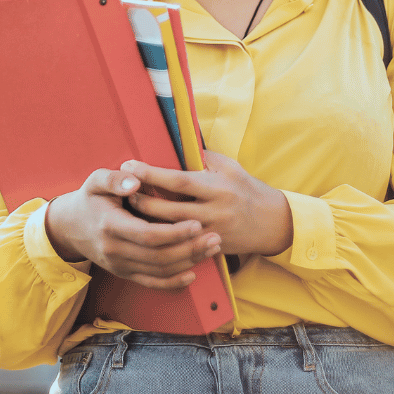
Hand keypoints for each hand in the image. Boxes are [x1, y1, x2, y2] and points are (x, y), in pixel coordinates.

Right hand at [44, 167, 221, 290]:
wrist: (70, 227)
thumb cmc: (90, 198)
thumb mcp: (95, 181)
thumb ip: (115, 178)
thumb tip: (135, 181)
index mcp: (110, 225)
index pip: (147, 234)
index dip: (174, 233)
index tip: (197, 224)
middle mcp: (114, 250)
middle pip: (158, 256)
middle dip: (189, 249)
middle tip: (215, 237)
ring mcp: (119, 265)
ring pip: (159, 271)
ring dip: (188, 262)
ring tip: (212, 249)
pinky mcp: (124, 273)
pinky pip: (151, 283)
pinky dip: (173, 282)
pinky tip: (192, 274)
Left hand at [122, 151, 292, 257]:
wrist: (272, 222)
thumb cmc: (246, 188)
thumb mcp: (229, 166)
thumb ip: (202, 158)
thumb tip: (174, 145)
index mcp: (217, 187)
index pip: (178, 180)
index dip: (151, 174)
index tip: (130, 165)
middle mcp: (214, 211)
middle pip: (169, 210)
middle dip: (143, 200)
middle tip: (122, 191)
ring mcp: (212, 233)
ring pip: (171, 231)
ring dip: (147, 222)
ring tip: (128, 211)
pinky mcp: (210, 249)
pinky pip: (181, 247)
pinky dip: (162, 239)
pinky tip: (145, 232)